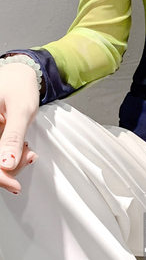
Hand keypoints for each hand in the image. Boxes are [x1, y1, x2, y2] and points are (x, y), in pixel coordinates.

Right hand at [0, 62, 39, 194]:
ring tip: (28, 151)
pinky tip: (24, 148)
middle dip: (8, 168)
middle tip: (28, 159)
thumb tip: (6, 164)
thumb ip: (13, 137)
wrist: (20, 74)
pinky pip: (0, 153)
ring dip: (13, 162)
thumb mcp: (21, 110)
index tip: (14, 184)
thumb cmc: (19, 86)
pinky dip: (13, 155)